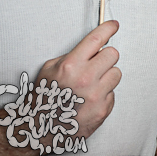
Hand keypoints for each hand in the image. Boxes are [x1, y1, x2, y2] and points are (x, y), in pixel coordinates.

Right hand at [35, 20, 121, 138]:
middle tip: (95, 65)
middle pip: (113, 54)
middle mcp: (86, 79)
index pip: (96, 39)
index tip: (113, 25)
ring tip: (91, 85)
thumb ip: (72, 56)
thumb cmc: (43, 99)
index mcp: (71, 66)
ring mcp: (96, 95)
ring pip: (116, 73)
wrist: (40, 130)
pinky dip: (104, 94)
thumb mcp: (49, 69)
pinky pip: (113, 93)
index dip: (108, 29)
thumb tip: (92, 49)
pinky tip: (90, 99)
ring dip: (106, 76)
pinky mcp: (103, 109)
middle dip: (105, 57)